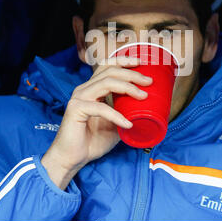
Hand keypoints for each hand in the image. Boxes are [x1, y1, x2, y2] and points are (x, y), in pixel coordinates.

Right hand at [41, 56, 152, 188]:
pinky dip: (117, 115)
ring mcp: (79, 97)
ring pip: (106, 83)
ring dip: (128, 87)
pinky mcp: (76, 109)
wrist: (73, 159)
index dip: (123, 61)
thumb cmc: (92, 141)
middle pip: (110, 71)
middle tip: (148, 81)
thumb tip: (147, 109)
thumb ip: (125, 113)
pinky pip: (101, 108)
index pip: (107, 66)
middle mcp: (84, 89)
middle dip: (132, 73)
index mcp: (92, 89)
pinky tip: (128, 124)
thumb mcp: (115, 124)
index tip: (141, 62)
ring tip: (143, 96)